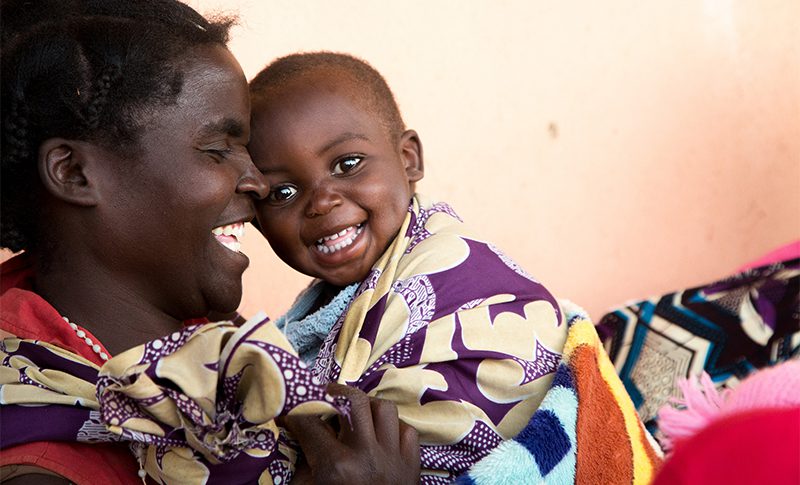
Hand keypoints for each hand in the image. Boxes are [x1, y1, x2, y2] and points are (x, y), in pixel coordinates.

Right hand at [284, 383, 419, 484]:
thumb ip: (301, 466)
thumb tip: (290, 436)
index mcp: (336, 468)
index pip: (310, 423)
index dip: (295, 413)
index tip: (289, 413)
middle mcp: (367, 456)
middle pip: (354, 401)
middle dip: (335, 393)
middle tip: (325, 398)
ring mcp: (394, 458)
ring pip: (384, 408)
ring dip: (367, 407)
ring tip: (354, 413)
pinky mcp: (413, 465)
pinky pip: (406, 430)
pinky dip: (393, 427)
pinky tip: (380, 434)